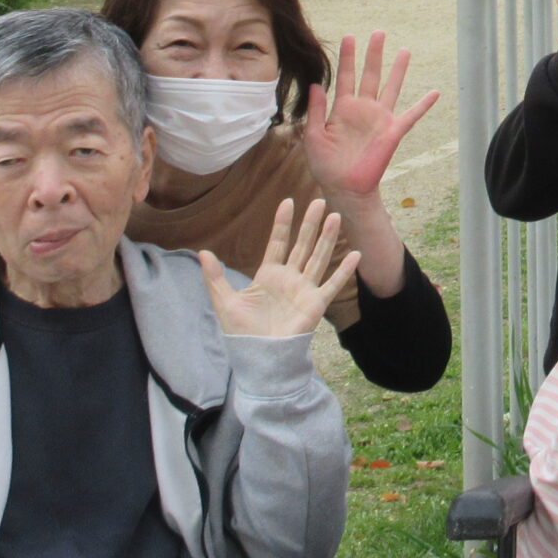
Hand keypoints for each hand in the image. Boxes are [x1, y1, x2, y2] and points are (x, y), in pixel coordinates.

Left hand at [198, 198, 360, 338]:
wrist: (259, 357)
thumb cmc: (242, 332)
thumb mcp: (224, 302)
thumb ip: (214, 277)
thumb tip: (202, 252)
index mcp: (268, 275)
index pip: (277, 243)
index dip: (282, 224)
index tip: (287, 202)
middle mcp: (289, 278)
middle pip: (302, 245)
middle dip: (310, 224)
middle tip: (319, 200)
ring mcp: (304, 289)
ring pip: (318, 258)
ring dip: (327, 238)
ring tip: (335, 216)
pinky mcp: (316, 304)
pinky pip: (332, 284)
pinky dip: (344, 270)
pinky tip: (355, 254)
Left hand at [302, 32, 440, 205]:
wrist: (344, 188)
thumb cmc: (325, 166)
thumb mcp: (313, 136)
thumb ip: (316, 110)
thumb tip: (316, 84)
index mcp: (342, 108)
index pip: (345, 77)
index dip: (348, 57)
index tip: (350, 36)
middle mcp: (363, 109)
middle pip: (370, 75)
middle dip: (374, 54)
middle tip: (378, 33)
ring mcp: (379, 119)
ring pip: (391, 87)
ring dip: (398, 70)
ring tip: (404, 50)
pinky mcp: (392, 132)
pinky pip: (411, 115)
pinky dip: (423, 104)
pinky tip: (434, 92)